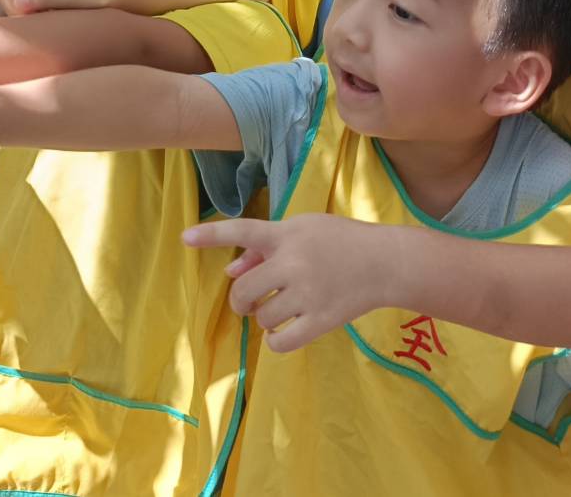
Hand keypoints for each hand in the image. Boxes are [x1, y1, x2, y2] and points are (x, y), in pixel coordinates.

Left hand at [183, 214, 397, 351]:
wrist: (386, 262)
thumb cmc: (340, 240)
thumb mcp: (303, 229)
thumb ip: (264, 248)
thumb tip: (229, 270)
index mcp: (285, 235)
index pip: (242, 231)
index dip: (211, 235)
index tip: (184, 238)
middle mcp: (293, 263)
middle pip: (245, 289)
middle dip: (241, 299)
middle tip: (248, 301)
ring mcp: (307, 294)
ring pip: (263, 316)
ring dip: (262, 317)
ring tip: (278, 310)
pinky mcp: (322, 320)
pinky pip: (282, 341)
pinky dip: (274, 341)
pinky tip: (281, 332)